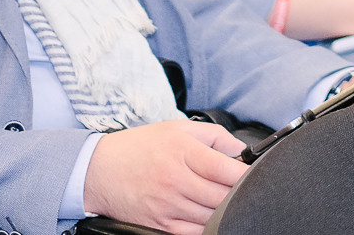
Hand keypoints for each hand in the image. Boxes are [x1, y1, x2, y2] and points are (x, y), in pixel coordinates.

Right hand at [83, 119, 245, 234]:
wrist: (96, 170)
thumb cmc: (139, 147)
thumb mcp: (178, 128)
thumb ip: (215, 136)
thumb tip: (242, 150)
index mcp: (184, 153)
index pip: (227, 170)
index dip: (247, 174)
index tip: (256, 174)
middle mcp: (176, 181)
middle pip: (223, 196)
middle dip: (239, 192)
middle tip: (245, 188)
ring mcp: (167, 206)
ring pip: (211, 216)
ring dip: (225, 209)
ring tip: (228, 200)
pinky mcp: (158, 224)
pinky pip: (192, 232)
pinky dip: (206, 227)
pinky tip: (211, 217)